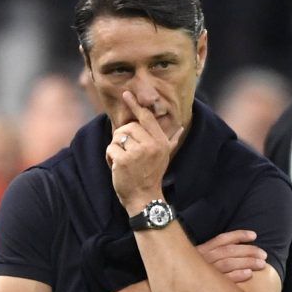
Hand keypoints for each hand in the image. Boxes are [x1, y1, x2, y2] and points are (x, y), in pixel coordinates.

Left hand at [105, 91, 182, 212]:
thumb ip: (170, 141)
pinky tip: (118, 169)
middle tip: (127, 155)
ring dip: (116, 150)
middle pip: (127, 127)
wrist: (145, 198)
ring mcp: (137, 152)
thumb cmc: (152, 176)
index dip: (135, 105)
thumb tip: (181, 128)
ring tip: (123, 163)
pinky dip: (110, 159)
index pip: (146, 118)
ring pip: (117, 138)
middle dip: (122, 139)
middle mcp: (151, 144)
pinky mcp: (123, 160)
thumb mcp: (164, 157)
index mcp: (160, 141)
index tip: (126, 94)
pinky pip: (110, 149)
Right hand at [197, 230, 266, 282]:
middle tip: (263, 254)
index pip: (221, 239)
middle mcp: (202, 259)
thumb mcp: (197, 261)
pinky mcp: (208, 286)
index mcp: (201, 251)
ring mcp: (205, 273)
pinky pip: (225, 279)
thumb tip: (235, 247)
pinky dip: (237, 275)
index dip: (238, 235)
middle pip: (228, 251)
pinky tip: (249, 274)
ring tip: (262, 264)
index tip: (254, 236)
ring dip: (247, 262)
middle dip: (248, 250)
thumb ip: (211, 254)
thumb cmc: (192, 277)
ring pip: (228, 263)